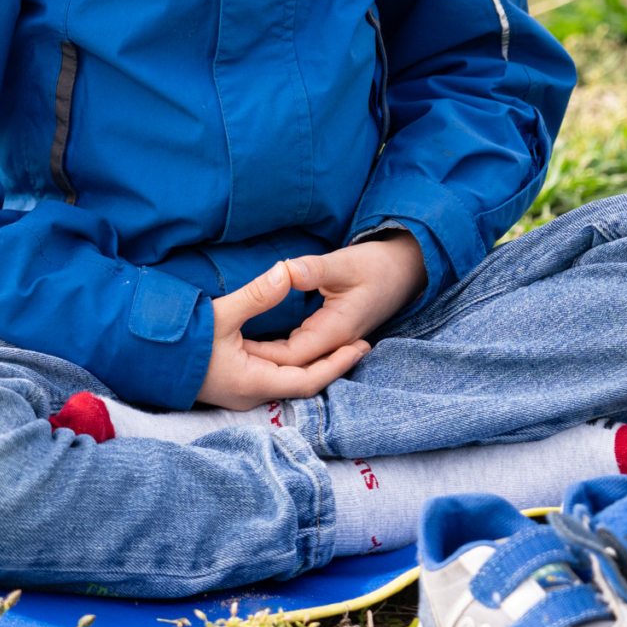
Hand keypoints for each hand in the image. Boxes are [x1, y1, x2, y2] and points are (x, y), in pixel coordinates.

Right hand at [196, 261, 372, 410]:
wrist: (144, 359)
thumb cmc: (181, 341)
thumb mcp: (221, 314)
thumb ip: (256, 295)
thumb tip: (287, 271)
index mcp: (253, 382)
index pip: (308, 379)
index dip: (337, 363)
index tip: (360, 346)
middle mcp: (252, 394)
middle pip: (303, 383)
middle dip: (332, 364)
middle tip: (359, 345)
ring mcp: (242, 392)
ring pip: (289, 381)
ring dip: (314, 364)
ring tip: (338, 345)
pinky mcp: (235, 385)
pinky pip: (274, 378)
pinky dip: (294, 364)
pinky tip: (301, 350)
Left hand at [244, 234, 426, 371]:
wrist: (406, 270)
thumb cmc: (376, 265)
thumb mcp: (343, 263)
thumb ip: (312, 269)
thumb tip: (284, 270)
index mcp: (336, 330)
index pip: (292, 355)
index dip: (262, 353)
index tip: (231, 346)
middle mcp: (335, 341)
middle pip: (292, 363)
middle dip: (259, 359)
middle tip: (221, 352)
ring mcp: (335, 340)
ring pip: (297, 358)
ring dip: (269, 356)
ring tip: (232, 351)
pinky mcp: (332, 333)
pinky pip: (303, 348)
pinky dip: (281, 348)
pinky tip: (259, 343)